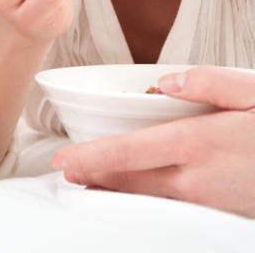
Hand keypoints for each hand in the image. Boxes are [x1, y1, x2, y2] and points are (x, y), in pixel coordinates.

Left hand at [51, 66, 254, 216]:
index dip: (91, 158)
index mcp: (197, 143)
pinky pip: (168, 210)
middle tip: (66, 171)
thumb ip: (208, 82)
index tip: (62, 160)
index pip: (128, 153)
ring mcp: (208, 204)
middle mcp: (196, 180)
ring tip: (88, 182)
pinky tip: (131, 194)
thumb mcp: (254, 92)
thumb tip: (164, 83)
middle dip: (93, 177)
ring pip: (145, 200)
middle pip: (128, 182)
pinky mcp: (219, 216)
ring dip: (113, 192)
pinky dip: (141, 202)